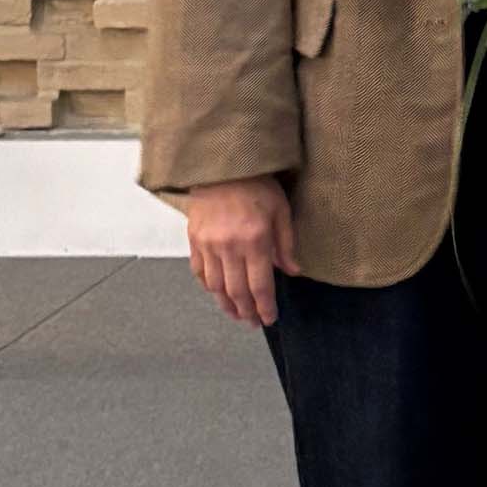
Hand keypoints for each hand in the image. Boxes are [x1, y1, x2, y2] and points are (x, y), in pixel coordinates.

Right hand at [186, 176, 299, 326]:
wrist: (223, 164)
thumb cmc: (256, 184)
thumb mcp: (281, 210)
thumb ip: (286, 244)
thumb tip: (293, 271)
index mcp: (254, 240)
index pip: (260, 286)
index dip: (265, 307)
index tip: (269, 319)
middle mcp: (229, 247)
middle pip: (237, 291)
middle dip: (247, 311)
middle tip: (253, 322)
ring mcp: (208, 244)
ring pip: (215, 287)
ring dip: (226, 305)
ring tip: (236, 314)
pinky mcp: (194, 239)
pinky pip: (199, 272)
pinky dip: (209, 287)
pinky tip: (217, 293)